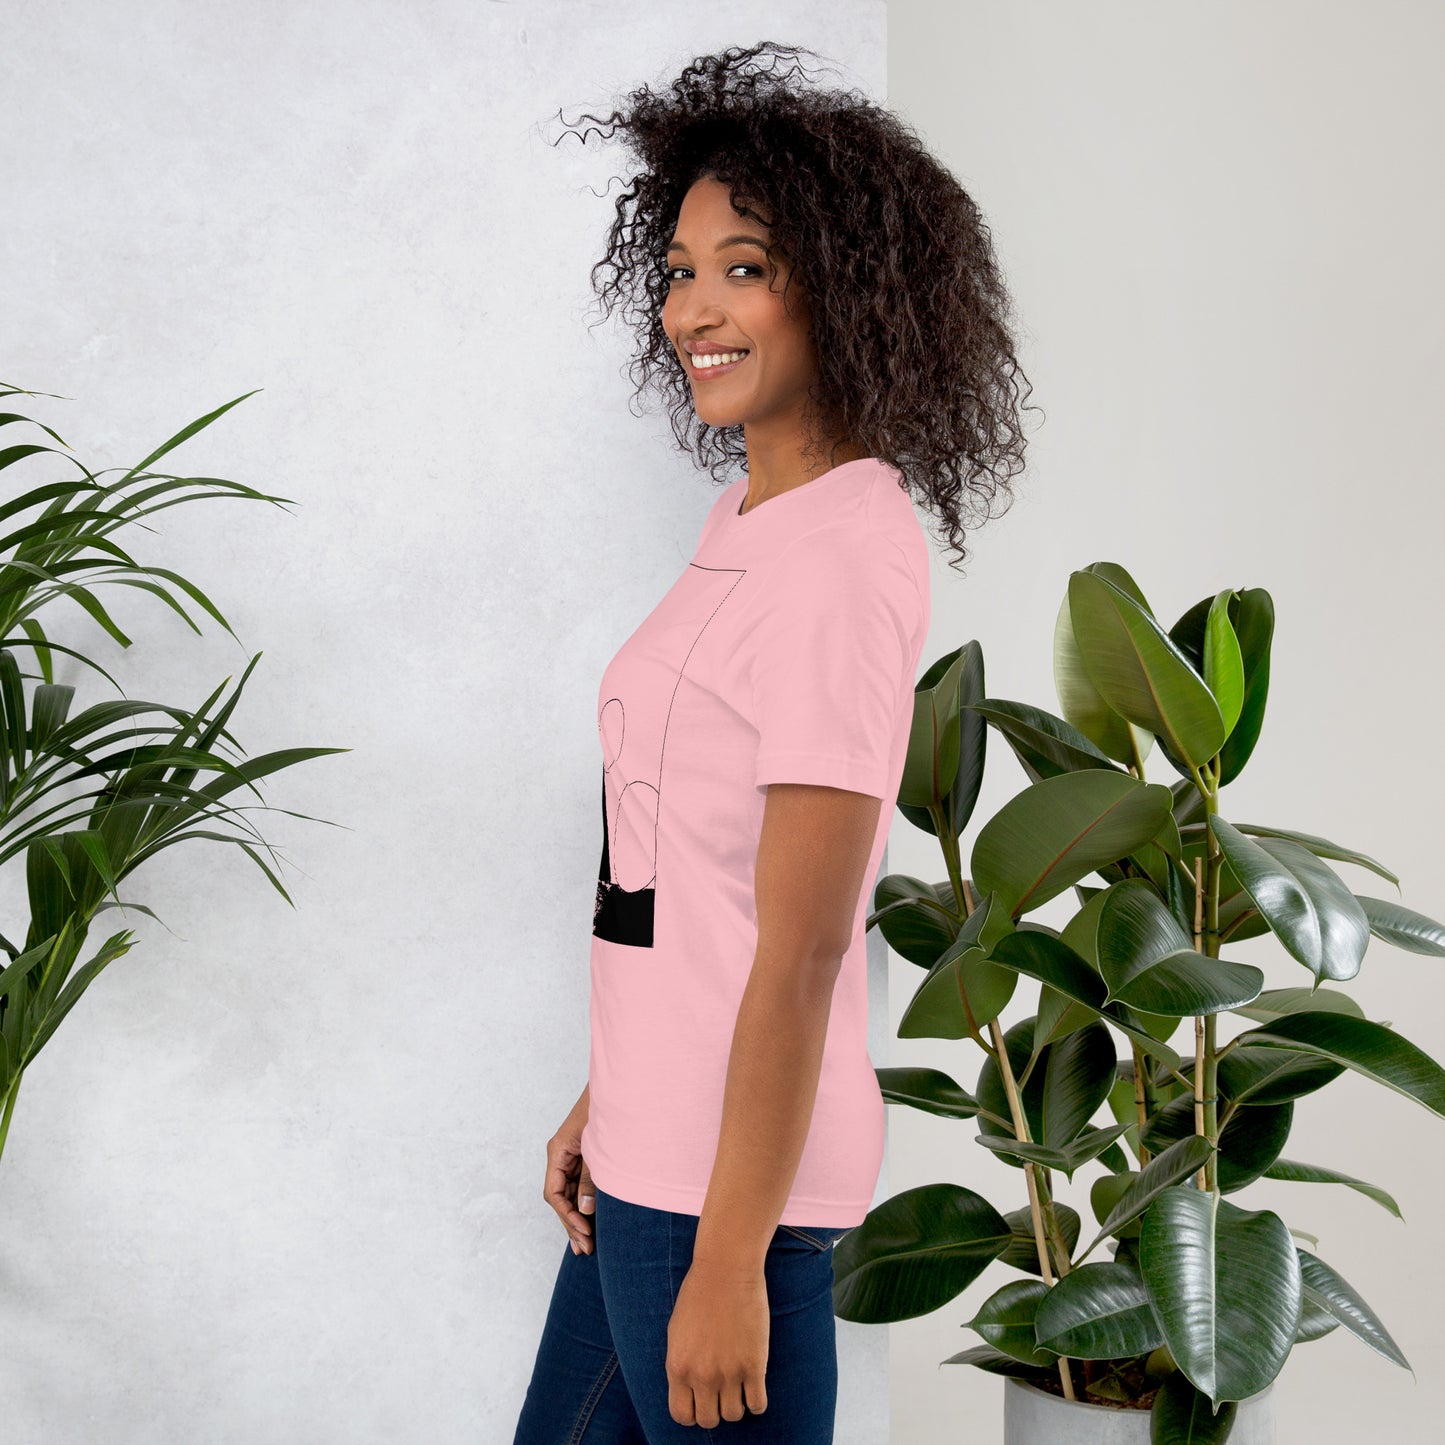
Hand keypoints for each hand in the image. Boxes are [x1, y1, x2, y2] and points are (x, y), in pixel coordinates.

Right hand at [543, 1086, 595, 1254]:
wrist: (622, 1085)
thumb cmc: (608, 1110)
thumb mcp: (598, 1148)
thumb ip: (591, 1179)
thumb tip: (584, 1210)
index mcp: (558, 1150)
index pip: (553, 1193)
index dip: (567, 1215)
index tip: (585, 1230)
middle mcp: (561, 1155)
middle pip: (560, 1197)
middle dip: (572, 1223)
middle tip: (586, 1249)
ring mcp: (572, 1156)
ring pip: (569, 1193)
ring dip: (578, 1217)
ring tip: (587, 1246)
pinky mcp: (585, 1156)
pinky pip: (580, 1185)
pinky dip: (586, 1202)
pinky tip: (593, 1221)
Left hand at [666, 1260, 769, 1426]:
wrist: (726, 1270)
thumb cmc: (699, 1293)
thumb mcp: (677, 1332)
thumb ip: (681, 1364)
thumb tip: (689, 1389)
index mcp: (678, 1367)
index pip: (682, 1415)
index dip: (693, 1412)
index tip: (701, 1400)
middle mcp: (701, 1375)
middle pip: (709, 1420)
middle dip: (715, 1409)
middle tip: (722, 1391)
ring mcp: (729, 1373)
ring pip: (734, 1415)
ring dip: (737, 1404)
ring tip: (739, 1384)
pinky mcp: (754, 1366)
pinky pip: (758, 1405)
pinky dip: (757, 1401)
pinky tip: (755, 1384)